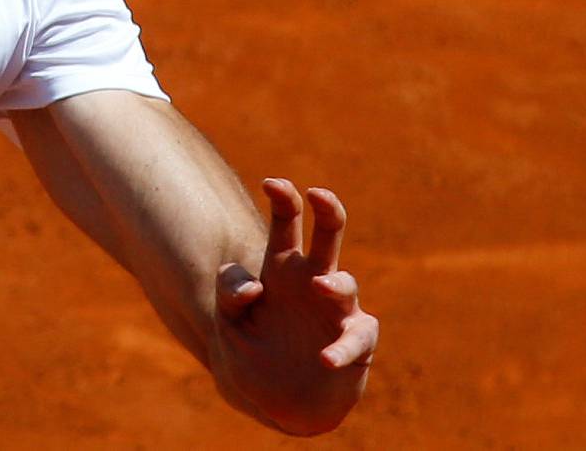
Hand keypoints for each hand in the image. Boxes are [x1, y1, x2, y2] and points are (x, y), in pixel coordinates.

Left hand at [213, 180, 377, 435]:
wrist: (274, 401)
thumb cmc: (251, 349)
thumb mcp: (227, 320)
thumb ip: (229, 292)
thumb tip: (255, 286)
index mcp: (281, 267)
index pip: (286, 222)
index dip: (283, 197)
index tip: (271, 183)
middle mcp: (313, 280)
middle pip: (328, 235)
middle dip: (328, 209)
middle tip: (318, 193)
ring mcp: (337, 311)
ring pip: (344, 284)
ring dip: (334, 283)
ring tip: (318, 285)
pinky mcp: (356, 344)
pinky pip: (358, 338)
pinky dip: (344, 347)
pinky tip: (325, 358)